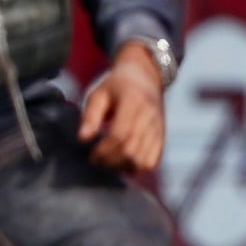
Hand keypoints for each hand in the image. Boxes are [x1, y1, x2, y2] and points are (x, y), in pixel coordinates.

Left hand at [76, 42, 166, 174]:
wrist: (146, 77)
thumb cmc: (117, 86)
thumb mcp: (99, 94)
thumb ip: (90, 116)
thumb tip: (83, 139)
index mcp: (133, 101)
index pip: (120, 134)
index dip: (104, 150)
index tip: (91, 155)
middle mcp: (150, 116)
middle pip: (131, 150)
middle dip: (110, 161)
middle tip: (97, 161)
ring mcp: (158, 128)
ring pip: (142, 160)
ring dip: (122, 167)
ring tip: (109, 163)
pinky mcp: (162, 137)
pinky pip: (152, 162)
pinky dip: (137, 168)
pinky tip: (124, 163)